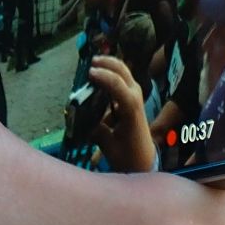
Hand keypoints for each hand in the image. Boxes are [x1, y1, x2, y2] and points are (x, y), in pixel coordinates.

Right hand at [84, 55, 157, 173]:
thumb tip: (80, 117)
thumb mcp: (109, 145)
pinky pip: (121, 80)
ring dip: (109, 66)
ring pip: (124, 72)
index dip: (103, 77)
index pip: (118, 86)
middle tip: (91, 62)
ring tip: (93, 65)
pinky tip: (98, 77)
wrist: (144, 161)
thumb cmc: (128, 156)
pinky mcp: (132, 99)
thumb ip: (96, 130)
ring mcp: (135, 97)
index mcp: (132, 109)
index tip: (89, 73)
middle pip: (123, 71)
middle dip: (107, 63)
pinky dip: (110, 75)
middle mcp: (135, 98)